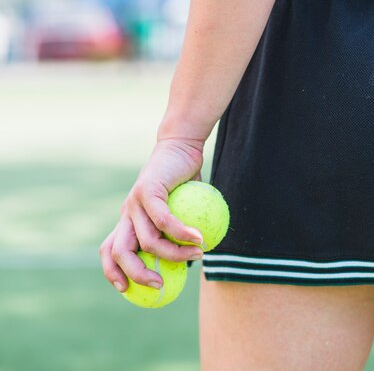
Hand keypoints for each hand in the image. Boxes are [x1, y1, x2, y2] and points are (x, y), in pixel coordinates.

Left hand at [99, 137, 205, 291]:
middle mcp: (127, 212)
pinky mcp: (147, 190)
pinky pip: (164, 220)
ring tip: (198, 254)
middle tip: (161, 284)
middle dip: (136, 274)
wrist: (179, 146)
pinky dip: (182, 233)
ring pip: (148, 240)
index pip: (110, 250)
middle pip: (119, 251)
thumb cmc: (182, 180)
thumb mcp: (179, 210)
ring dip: (175, 254)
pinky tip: (199, 239)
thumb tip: (193, 261)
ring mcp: (134, 201)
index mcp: (128, 220)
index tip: (127, 291)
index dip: (113, 273)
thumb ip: (180, 234)